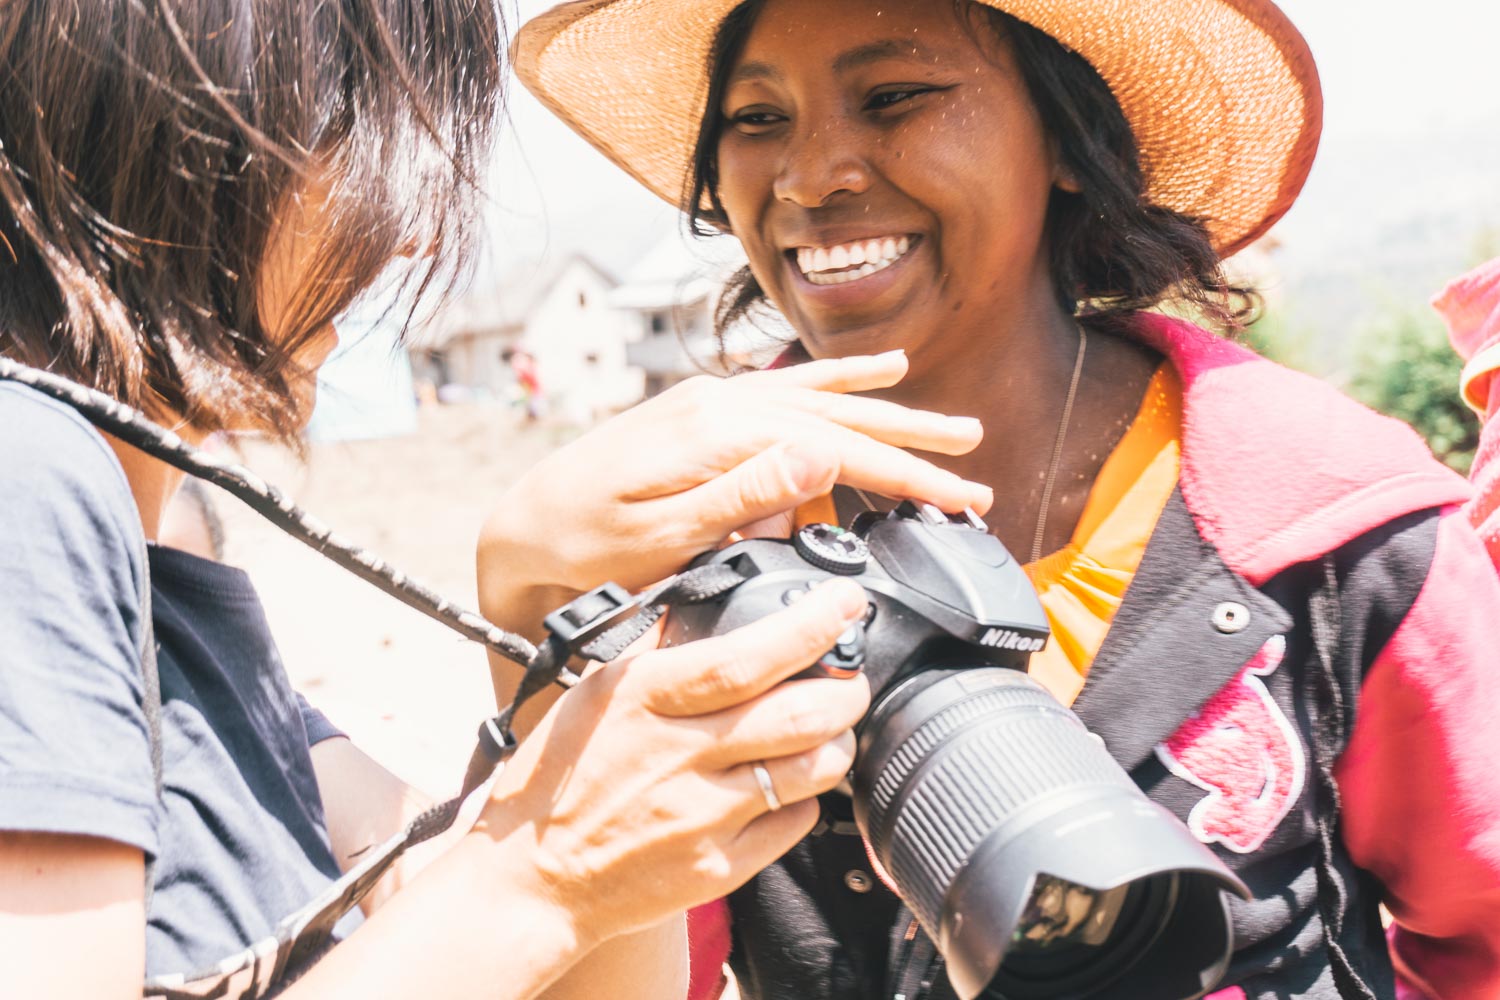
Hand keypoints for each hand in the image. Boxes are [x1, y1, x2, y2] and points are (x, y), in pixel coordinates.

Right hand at [469, 578, 871, 947]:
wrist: (533, 879)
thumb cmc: (559, 778)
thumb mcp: (595, 692)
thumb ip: (655, 646)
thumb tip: (703, 594)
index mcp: (645, 699)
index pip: (745, 657)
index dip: (809, 626)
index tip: (843, 603)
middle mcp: (677, 756)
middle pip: (798, 715)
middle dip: (847, 688)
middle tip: (851, 677)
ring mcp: (701, 817)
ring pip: (811, 770)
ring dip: (836, 742)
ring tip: (828, 730)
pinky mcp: (717, 868)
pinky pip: (793, 824)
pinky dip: (806, 798)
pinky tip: (789, 785)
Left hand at [477, 351, 987, 635]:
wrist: (524, 526)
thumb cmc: (585, 544)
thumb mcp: (661, 534)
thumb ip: (744, 494)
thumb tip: (822, 455)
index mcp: (722, 434)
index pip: (839, 451)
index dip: (907, 477)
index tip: (963, 500)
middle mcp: (724, 403)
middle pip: (841, 417)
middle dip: (914, 443)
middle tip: (976, 466)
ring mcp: (713, 401)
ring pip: (821, 400)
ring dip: (886, 411)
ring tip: (945, 424)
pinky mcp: (703, 410)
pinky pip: (786, 390)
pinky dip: (834, 382)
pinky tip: (865, 375)